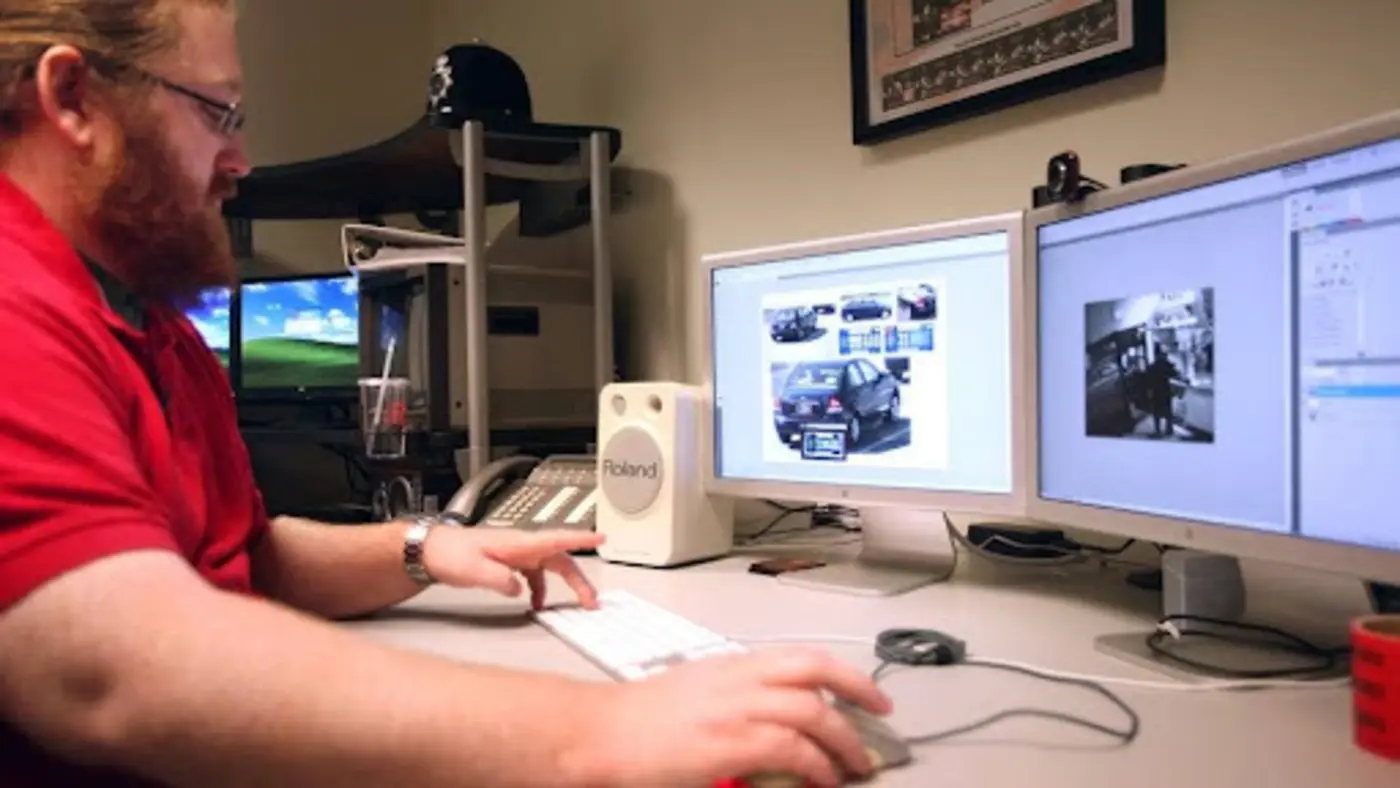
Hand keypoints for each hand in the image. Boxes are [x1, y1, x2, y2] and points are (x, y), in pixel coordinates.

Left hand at [423, 527, 604, 609]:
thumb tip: (520, 590)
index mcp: (518, 543)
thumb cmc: (448, 553)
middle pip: (560, 559)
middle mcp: (521, 546)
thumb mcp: (473, 568)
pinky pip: (534, 574)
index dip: (580, 539)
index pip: (555, 539)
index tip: (600, 538)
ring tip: (572, 604)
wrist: (429, 550)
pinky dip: (541, 589)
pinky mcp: (508, 562)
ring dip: (563, 586)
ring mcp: (515, 554)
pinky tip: (536, 602)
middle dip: (579, 579)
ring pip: (549, 568)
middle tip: (591, 599)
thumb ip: (499, 579)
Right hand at [579, 647, 893, 787]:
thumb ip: (736, 699)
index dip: (842, 672)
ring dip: (843, 740)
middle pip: (815, 671)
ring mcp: (735, 709)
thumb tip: (772, 722)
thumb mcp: (695, 694)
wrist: (597, 734)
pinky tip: (823, 781)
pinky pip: (791, 749)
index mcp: (731, 666)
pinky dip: (817, 766)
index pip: (799, 657)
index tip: (865, 691)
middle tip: (881, 715)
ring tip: (856, 764)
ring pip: (812, 711)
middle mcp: (738, 680)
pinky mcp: (729, 743)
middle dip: (859, 691)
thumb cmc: (635, 722)